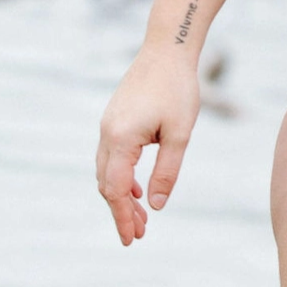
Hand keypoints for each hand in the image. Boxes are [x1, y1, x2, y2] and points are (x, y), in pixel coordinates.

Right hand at [96, 49, 200, 245]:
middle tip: (139, 234)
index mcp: (120, 139)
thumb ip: (167, 171)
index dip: (122, 216)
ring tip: (141, 215)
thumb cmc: (178, 88)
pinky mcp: (115, 118)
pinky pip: (112, 155)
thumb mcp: (180, 133)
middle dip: (121, 211)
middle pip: (107, 184)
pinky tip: (137, 186)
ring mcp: (108, 124)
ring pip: (107, 171)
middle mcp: (107, 133)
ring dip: (121, 194)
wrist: (169, 48)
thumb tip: (155, 206)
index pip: (115, 189)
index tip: (132, 239)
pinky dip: (122, 175)